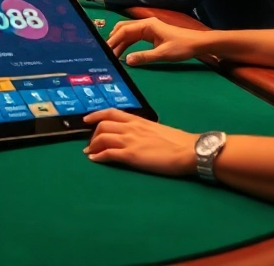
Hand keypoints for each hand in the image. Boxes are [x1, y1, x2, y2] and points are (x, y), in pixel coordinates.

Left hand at [84, 109, 198, 176]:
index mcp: (138, 120)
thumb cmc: (177, 141)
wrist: (187, 150)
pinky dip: (98, 156)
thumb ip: (143, 129)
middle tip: (91, 144)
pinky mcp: (131, 155)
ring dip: (92, 146)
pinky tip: (94, 160)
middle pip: (102, 126)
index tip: (86, 120)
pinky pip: (108, 153)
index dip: (96, 115)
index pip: (111, 112)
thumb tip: (136, 135)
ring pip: (102, 138)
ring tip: (90, 153)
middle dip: (93, 135)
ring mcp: (130, 141)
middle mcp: (130, 127)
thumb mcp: (156, 129)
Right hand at [106, 17, 205, 65]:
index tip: (105, 50)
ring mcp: (148, 29)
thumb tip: (126, 60)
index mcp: (147, 25)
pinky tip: (122, 53)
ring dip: (119, 43)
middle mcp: (146, 25)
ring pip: (128, 34)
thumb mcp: (162, 54)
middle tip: (105, 53)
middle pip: (123, 29)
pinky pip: (134, 38)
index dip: (114, 40)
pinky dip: (127, 44)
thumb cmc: (182, 47)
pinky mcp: (151, 35)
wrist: (198, 44)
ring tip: (111, 55)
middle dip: (113, 40)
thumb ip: (144, 57)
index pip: (125, 30)